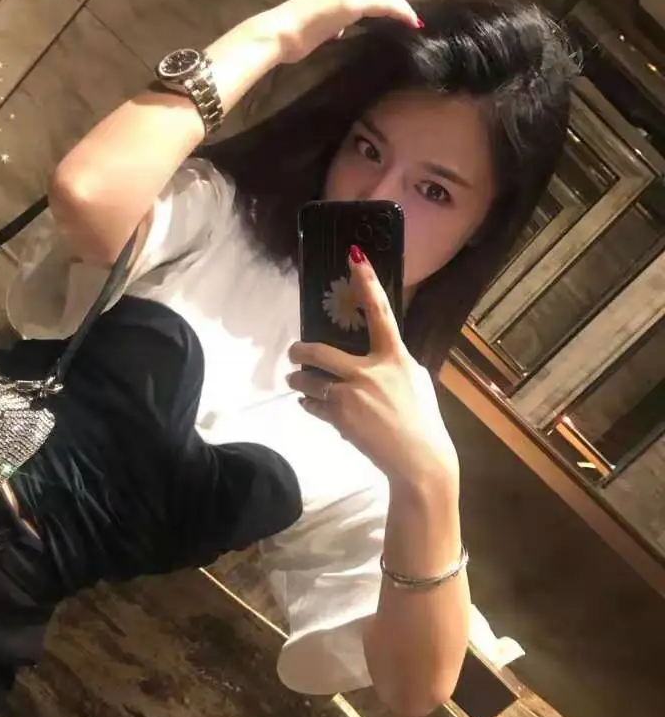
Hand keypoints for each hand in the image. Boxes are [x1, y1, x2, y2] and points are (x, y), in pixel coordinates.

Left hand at [268, 0, 420, 64]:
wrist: (278, 36)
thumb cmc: (313, 21)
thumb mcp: (349, 6)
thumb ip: (376, 3)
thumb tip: (397, 7)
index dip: (400, 6)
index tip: (416, 24)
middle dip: (389, 7)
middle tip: (406, 22)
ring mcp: (325, 4)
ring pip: (358, 6)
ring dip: (373, 13)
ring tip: (388, 26)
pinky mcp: (316, 22)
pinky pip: (344, 16)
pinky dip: (356, 20)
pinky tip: (354, 31)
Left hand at [287, 248, 458, 491]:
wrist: (419, 459)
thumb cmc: (422, 419)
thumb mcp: (416, 381)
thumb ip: (393, 363)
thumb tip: (375, 356)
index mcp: (395, 357)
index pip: (380, 312)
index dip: (367, 282)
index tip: (354, 257)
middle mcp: (370, 371)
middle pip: (320, 352)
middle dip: (300, 352)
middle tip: (295, 353)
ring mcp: (352, 395)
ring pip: (309, 381)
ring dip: (299, 381)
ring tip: (297, 381)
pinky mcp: (340, 418)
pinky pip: (312, 405)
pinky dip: (309, 403)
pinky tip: (310, 404)